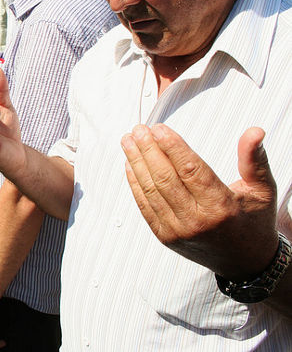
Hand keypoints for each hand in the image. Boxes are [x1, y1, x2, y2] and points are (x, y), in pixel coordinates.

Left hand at [121, 124, 278, 280]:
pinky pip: (144, 206)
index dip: (172, 146)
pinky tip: (129, 165)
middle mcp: (196, 221)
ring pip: (151, 190)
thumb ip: (254, 159)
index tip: (159, 128)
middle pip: (165, 178)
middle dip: (148, 150)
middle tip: (138, 130)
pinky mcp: (164, 236)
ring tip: (128, 142)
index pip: (190, 170)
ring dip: (137, 163)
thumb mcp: (262, 190)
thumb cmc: (253, 221)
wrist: (244, 262)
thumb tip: (254, 131)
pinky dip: (135, 183)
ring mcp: (177, 231)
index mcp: (221, 207)